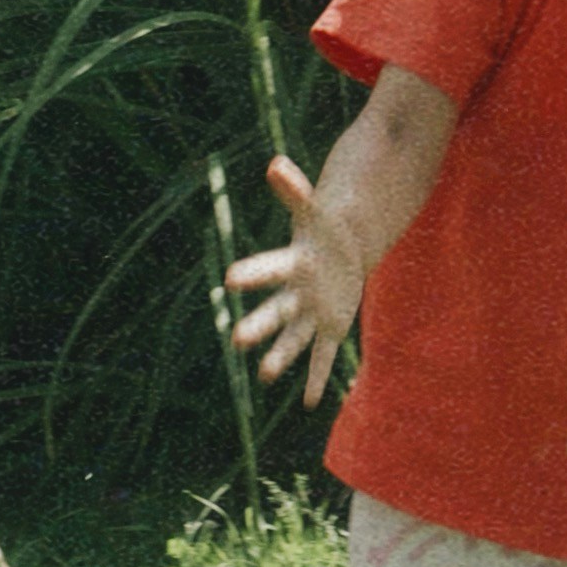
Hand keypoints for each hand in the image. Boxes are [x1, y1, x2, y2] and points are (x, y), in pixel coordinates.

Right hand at [224, 157, 366, 404]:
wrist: (338, 250)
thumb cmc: (322, 227)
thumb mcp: (313, 210)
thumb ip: (294, 191)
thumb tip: (275, 163)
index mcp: (292, 263)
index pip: (270, 268)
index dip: (253, 274)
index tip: (229, 280)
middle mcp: (296, 293)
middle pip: (275, 312)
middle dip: (258, 326)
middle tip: (236, 341)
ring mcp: (312, 313)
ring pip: (294, 339)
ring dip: (280, 357)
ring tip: (263, 376)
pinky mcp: (330, 328)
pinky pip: (322, 355)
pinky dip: (316, 377)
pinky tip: (310, 402)